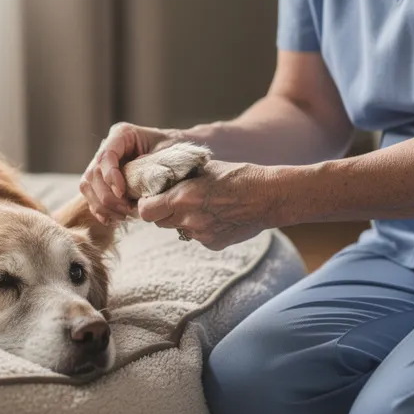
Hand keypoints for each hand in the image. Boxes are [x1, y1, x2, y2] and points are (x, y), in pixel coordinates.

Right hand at [81, 122, 184, 224]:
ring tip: (124, 215)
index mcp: (123, 134)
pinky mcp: (103, 181)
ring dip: (103, 205)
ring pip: (88, 186)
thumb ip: (152, 165)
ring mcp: (103, 165)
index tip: (123, 193)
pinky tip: (113, 219)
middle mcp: (109, 147)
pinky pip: (92, 196)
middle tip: (127, 209)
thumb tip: (135, 181)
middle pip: (93, 174)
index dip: (110, 176)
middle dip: (108, 196)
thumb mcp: (169, 154)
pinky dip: (100, 210)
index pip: (106, 156)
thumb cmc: (176, 151)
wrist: (181, 157)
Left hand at [136, 160, 278, 250]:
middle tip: (176, 200)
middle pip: (159, 222)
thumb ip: (179, 177)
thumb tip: (157, 175)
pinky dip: (202, 228)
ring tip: (202, 205)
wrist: (269, 197)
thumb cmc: (237, 176)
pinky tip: (218, 216)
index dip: (146, 204)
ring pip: (179, 230)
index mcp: (182, 199)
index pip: (145, 211)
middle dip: (163, 212)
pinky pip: (197, 237)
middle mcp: (189, 220)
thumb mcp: (204, 168)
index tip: (152, 197)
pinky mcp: (214, 244)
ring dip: (182, 220)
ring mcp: (202, 235)